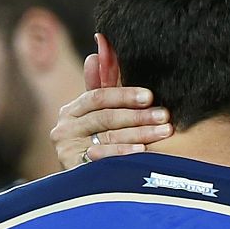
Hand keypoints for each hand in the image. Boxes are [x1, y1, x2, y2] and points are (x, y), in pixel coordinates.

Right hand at [51, 52, 170, 168]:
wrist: (85, 188)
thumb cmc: (100, 144)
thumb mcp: (101, 113)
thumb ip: (103, 81)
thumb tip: (102, 41)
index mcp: (71, 111)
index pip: (98, 96)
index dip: (124, 94)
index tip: (149, 95)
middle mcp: (64, 129)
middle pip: (105, 117)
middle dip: (138, 116)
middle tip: (165, 115)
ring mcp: (66, 151)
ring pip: (107, 137)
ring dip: (138, 134)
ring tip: (163, 132)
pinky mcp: (73, 170)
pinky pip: (102, 160)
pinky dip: (122, 155)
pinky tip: (142, 153)